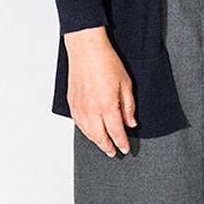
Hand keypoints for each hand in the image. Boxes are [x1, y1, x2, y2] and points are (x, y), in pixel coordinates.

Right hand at [64, 27, 136, 156]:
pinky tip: (90, 131)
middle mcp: (91, 109)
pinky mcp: (72, 103)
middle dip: (107, 146)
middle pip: (99, 136)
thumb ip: (128, 106)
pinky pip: (78, 123)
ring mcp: (79, 107)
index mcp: (107, 105)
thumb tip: (131, 123)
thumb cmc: (107, 62)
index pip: (116, 131)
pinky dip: (85, 131)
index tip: (125, 149)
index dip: (121, 142)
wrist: (87, 50)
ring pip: (87, 132)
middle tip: (113, 152)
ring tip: (103, 144)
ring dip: (96, 140)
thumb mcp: (126, 83)